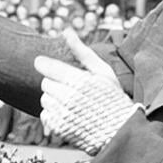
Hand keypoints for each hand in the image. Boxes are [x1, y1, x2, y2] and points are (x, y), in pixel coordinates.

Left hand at [34, 30, 137, 154]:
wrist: (119, 131)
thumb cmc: (113, 97)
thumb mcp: (103, 71)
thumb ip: (83, 52)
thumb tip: (66, 31)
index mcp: (80, 81)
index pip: (48, 67)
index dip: (44, 64)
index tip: (43, 63)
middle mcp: (69, 98)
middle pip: (45, 83)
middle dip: (55, 82)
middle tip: (70, 86)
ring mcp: (63, 115)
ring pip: (44, 99)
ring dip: (53, 98)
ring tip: (71, 101)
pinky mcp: (59, 128)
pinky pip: (45, 114)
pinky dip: (53, 112)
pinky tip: (68, 113)